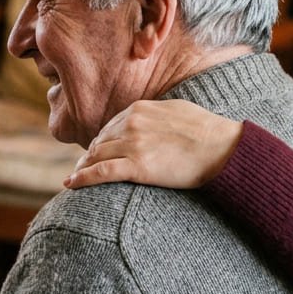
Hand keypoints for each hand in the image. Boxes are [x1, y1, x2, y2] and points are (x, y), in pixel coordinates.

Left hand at [65, 99, 242, 190]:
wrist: (221, 147)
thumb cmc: (206, 130)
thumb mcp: (177, 110)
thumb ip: (156, 115)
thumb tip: (150, 120)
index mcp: (140, 109)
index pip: (111, 126)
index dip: (102, 141)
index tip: (97, 151)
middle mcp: (131, 124)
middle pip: (100, 141)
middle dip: (90, 155)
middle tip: (82, 167)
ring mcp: (132, 145)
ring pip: (97, 156)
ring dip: (83, 167)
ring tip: (75, 178)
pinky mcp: (136, 167)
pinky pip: (101, 172)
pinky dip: (82, 178)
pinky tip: (71, 184)